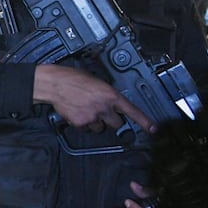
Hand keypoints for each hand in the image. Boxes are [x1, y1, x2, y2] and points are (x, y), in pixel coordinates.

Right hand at [34, 65, 155, 133]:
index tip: (153, 129)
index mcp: (110, 94)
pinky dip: (82, 123)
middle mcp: (103, 107)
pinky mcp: (81, 123)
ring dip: (95, 122)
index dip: (145, 121)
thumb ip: (106, 92)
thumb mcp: (95, 80)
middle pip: (116, 123)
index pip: (132, 110)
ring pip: (100, 127)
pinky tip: (77, 112)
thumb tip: (109, 100)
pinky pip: (86, 128)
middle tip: (102, 112)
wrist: (54, 83)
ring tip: (85, 110)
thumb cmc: (71, 78)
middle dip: (111, 119)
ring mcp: (92, 116)